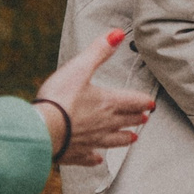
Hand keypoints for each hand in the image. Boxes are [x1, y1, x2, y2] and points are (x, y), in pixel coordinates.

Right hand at [36, 30, 152, 166]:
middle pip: (126, 121)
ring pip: (113, 140)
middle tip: (145, 118)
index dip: (143, 101)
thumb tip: (117, 33)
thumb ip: (99, 51)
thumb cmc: (60, 97)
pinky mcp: (76, 153)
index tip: (151, 103)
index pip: (132, 102)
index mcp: (107, 103)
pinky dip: (95, 158)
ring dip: (124, 138)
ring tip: (133, 138)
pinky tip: (98, 159)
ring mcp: (91, 141)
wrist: (41, 130)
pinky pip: (89, 157)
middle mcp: (104, 124)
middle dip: (136, 118)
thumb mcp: (79, 68)